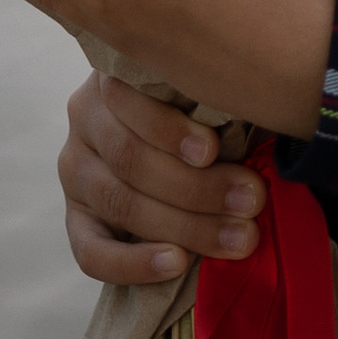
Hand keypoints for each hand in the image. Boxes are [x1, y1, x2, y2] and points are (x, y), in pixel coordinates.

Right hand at [58, 72, 266, 285]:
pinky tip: (177, 264)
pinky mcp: (76, 219)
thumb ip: (213, 99)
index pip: (127, 99)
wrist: (172, 143)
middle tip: (252, 200)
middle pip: (131, 158)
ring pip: (121, 203)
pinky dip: (135, 264)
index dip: (169, 129)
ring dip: (186, 225)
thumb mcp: (202, 89)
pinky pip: (92, 253)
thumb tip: (261, 112)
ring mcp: (75, 171)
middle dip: (198, 186)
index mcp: (114, 74)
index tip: (214, 150)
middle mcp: (85, 117)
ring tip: (238, 237)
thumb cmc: (202, 105)